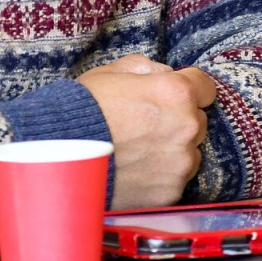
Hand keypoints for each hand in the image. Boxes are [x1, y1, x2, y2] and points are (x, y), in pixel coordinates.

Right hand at [77, 56, 217, 207]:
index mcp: (176, 92)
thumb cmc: (79, 112)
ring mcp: (180, 162)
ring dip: (172, 151)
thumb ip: (146, 68)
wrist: (55, 159)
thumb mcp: (110, 73)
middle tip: (145, 127)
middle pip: (197, 121)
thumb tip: (165, 73)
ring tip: (136, 152)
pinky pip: (175, 179)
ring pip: (189, 152)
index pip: (206, 88)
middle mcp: (186, 127)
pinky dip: (160, 176)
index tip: (175, 97)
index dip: (190, 90)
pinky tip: (134, 171)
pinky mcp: (170, 191)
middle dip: (178, 121)